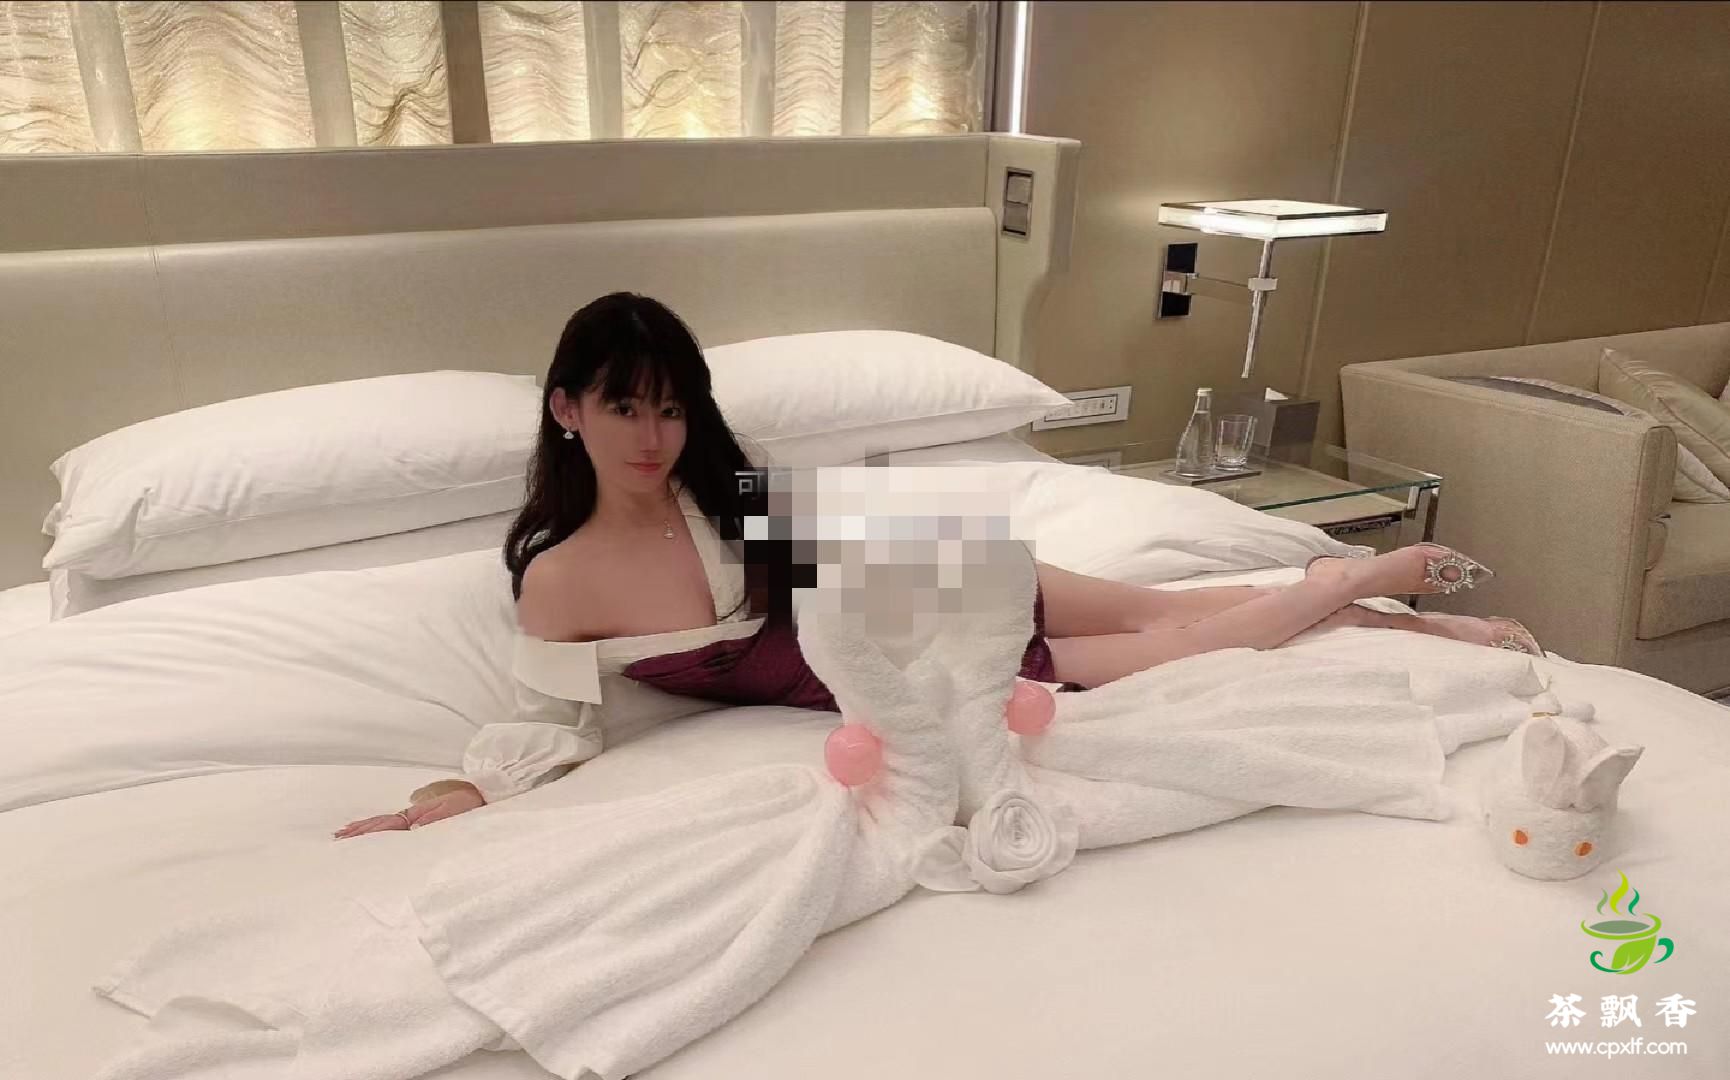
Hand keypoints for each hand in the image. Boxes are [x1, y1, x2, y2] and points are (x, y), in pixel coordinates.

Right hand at [333, 784, 486, 839]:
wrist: (482, 797)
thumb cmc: (470, 806)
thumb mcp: (453, 812)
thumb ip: (432, 819)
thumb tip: (411, 829)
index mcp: (416, 815)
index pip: (387, 824)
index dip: (368, 830)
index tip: (350, 836)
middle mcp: (411, 816)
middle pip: (380, 824)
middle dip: (359, 831)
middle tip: (338, 839)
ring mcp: (412, 817)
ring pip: (382, 823)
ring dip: (363, 828)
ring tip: (344, 835)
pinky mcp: (417, 819)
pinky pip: (391, 823)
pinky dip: (376, 826)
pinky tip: (368, 829)